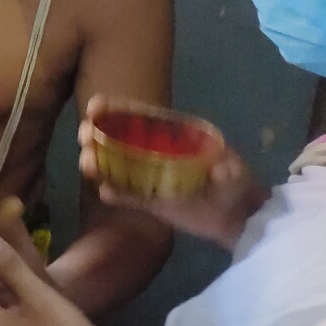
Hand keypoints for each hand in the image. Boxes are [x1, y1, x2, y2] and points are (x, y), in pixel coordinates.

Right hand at [79, 97, 263, 249]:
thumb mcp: (237, 172)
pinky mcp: (150, 202)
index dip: (115, 108)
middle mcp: (154, 154)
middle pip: (118, 138)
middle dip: (96, 132)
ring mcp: (149, 178)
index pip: (139, 117)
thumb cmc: (237, 186)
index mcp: (170, 137)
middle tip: (84, 136)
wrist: (240, 219)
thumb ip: (230, 168)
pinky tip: (103, 192)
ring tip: (88, 163)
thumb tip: (223, 168)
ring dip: (97, 161)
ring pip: (115, 165)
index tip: (95, 105)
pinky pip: (127, 196)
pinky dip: (114, 194)